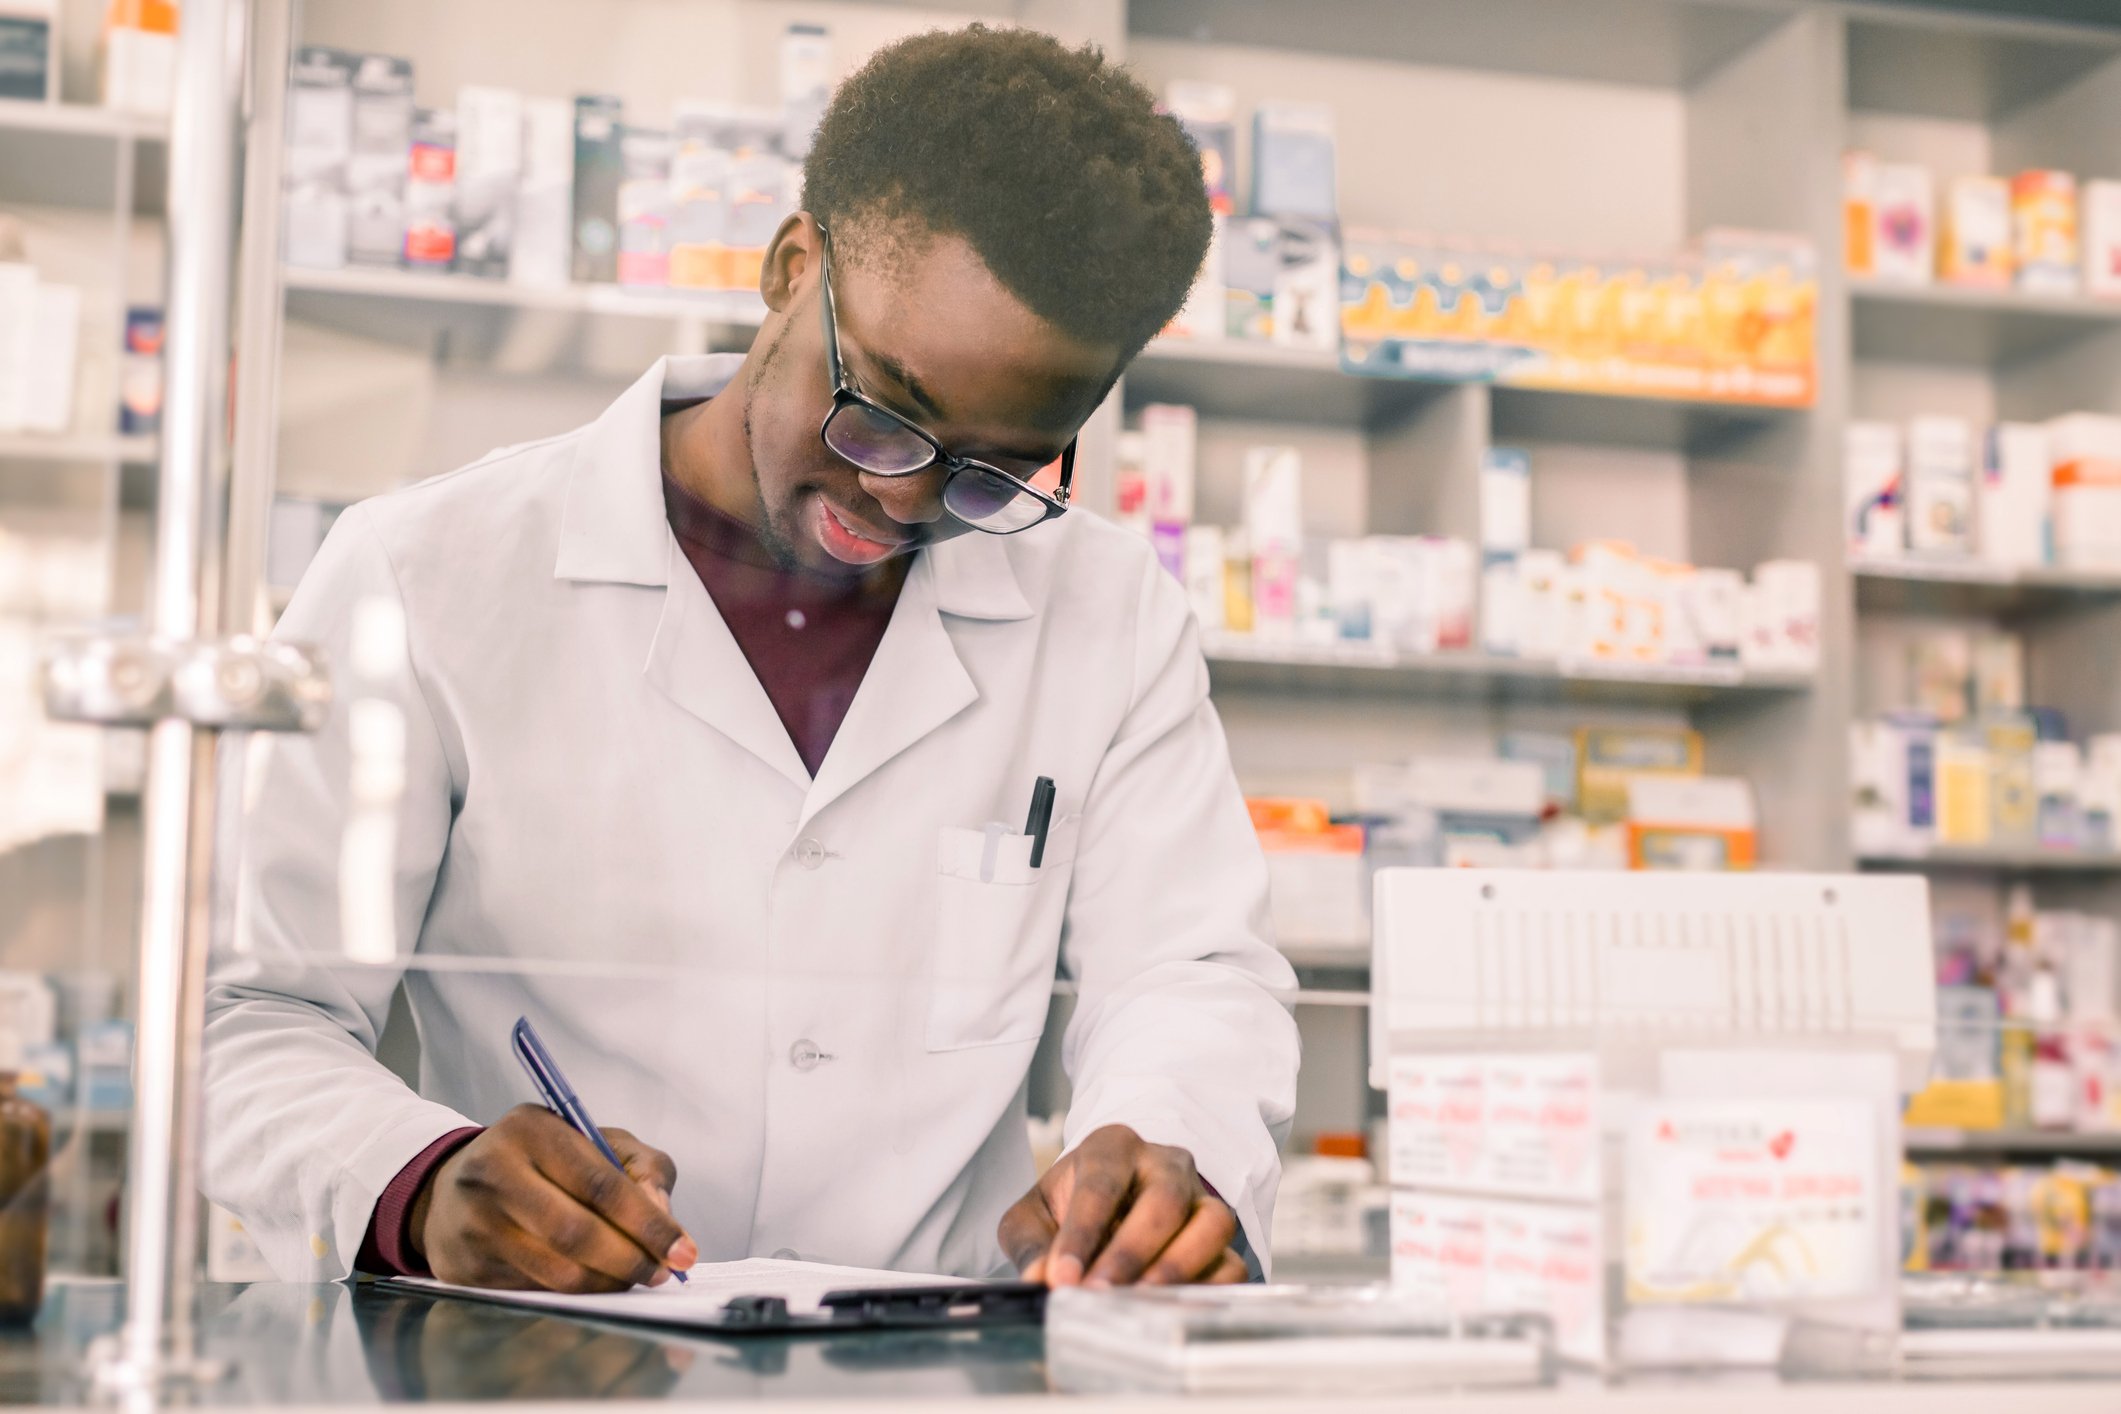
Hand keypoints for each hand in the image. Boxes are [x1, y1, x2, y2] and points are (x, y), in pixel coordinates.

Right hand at [411, 1103, 697, 1292]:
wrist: (455, 1186)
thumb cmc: (542, 1160)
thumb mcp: (594, 1140)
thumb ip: (642, 1167)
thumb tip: (663, 1215)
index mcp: (531, 1130)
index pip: (601, 1184)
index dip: (648, 1222)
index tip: (683, 1248)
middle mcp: (494, 1172)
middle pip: (577, 1232)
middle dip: (631, 1260)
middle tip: (663, 1272)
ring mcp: (475, 1222)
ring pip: (557, 1270)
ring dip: (608, 1282)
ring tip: (634, 1277)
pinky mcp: (466, 1266)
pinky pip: (536, 1290)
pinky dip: (576, 1291)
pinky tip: (594, 1280)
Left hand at [998, 1124, 1245, 1286]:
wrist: (1109, 1204)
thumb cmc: (1068, 1207)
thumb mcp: (1034, 1216)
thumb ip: (1030, 1245)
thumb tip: (1039, 1281)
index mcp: (1113, 1147)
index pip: (1101, 1185)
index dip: (1081, 1234)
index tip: (1061, 1279)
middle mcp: (1165, 1164)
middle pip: (1163, 1200)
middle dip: (1130, 1252)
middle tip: (1099, 1294)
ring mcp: (1200, 1198)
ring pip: (1213, 1223)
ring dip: (1178, 1267)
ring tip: (1140, 1301)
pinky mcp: (1220, 1238)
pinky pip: (1232, 1262)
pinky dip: (1209, 1289)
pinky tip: (1173, 1311)